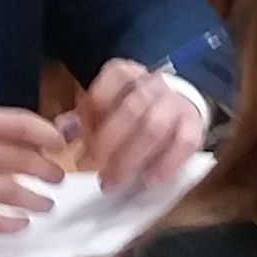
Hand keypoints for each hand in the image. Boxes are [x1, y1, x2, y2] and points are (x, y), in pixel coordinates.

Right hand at [0, 108, 66, 240]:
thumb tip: (39, 140)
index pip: (17, 123)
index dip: (47, 134)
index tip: (62, 144)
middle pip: (19, 157)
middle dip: (46, 170)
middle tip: (59, 178)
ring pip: (8, 190)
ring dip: (34, 199)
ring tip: (47, 204)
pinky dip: (9, 224)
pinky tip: (21, 225)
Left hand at [72, 61, 202, 193]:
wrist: (175, 106)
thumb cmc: (129, 111)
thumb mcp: (103, 108)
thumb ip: (82, 119)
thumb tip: (61, 134)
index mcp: (126, 74)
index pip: (110, 84)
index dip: (95, 112)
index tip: (81, 142)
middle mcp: (153, 84)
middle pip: (132, 109)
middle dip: (109, 144)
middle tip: (94, 172)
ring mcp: (176, 103)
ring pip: (155, 127)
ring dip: (130, 158)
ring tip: (112, 182)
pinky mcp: (194, 125)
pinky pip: (184, 143)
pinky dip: (166, 164)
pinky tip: (147, 180)